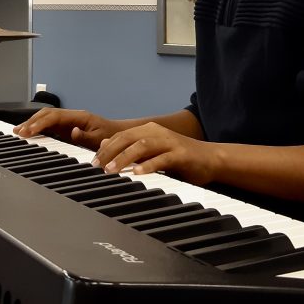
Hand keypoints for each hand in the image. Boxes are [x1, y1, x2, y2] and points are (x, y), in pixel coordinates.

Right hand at [14, 108, 121, 149]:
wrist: (119, 135)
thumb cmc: (111, 136)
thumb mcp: (101, 139)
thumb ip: (86, 137)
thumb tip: (72, 132)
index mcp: (79, 116)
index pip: (55, 116)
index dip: (40, 122)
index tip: (29, 131)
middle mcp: (72, 116)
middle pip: (47, 114)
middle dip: (31, 121)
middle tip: (19, 132)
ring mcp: (69, 121)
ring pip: (46, 118)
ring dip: (32, 123)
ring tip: (18, 131)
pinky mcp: (67, 128)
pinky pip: (50, 125)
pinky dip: (38, 128)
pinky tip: (29, 133)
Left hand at [93, 123, 219, 185]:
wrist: (210, 158)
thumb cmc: (180, 157)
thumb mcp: (153, 152)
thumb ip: (132, 149)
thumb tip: (106, 147)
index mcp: (149, 130)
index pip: (122, 136)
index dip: (106, 148)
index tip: (93, 162)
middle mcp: (158, 133)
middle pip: (128, 138)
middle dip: (110, 152)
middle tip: (98, 166)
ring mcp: (170, 142)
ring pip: (142, 146)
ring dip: (124, 158)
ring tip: (112, 170)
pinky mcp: (181, 154)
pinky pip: (162, 158)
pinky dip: (148, 165)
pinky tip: (137, 172)